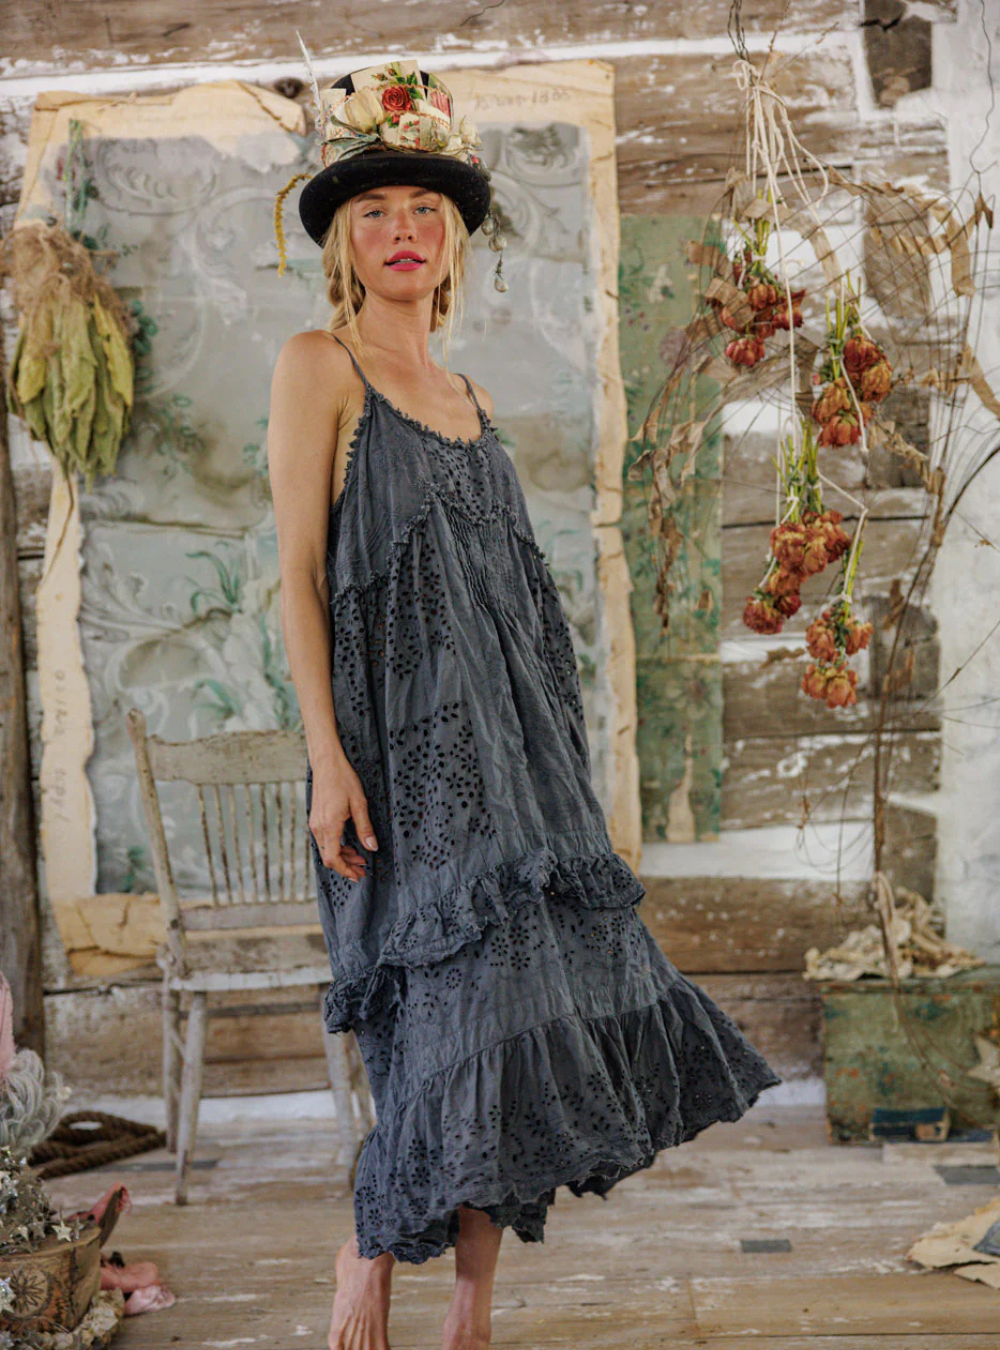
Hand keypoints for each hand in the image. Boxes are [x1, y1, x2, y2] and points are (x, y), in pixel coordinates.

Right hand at [309, 759, 377, 881]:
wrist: (326, 763)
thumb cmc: (343, 779)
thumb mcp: (359, 803)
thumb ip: (365, 828)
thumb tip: (372, 847)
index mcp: (329, 826)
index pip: (333, 859)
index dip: (346, 870)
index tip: (358, 875)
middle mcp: (318, 827)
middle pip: (329, 857)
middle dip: (346, 866)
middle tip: (363, 869)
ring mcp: (315, 823)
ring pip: (326, 849)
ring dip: (342, 856)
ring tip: (359, 857)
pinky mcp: (316, 819)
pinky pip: (324, 840)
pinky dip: (336, 846)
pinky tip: (349, 844)